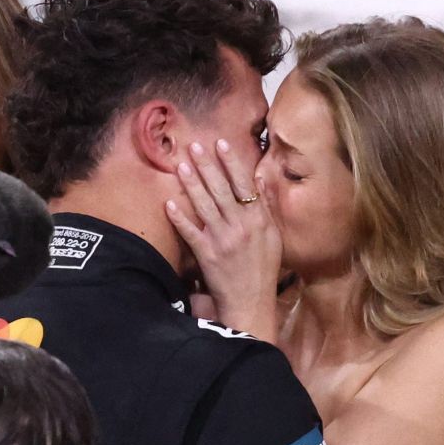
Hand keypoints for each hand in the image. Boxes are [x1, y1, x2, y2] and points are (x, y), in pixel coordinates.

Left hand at [165, 138, 281, 340]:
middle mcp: (241, 226)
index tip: (221, 143)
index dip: (231, 162)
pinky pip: (191, 232)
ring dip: (192, 184)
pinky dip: (180, 218)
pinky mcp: (207, 255)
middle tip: (194, 145)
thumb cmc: (264, 269)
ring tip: (180, 164)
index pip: (244, 184)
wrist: (251, 301)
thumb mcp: (273, 236)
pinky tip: (169, 203)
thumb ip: (267, 207)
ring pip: (205, 205)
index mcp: (259, 219)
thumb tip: (260, 180)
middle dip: (207, 165)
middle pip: (222, 189)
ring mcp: (223, 239)